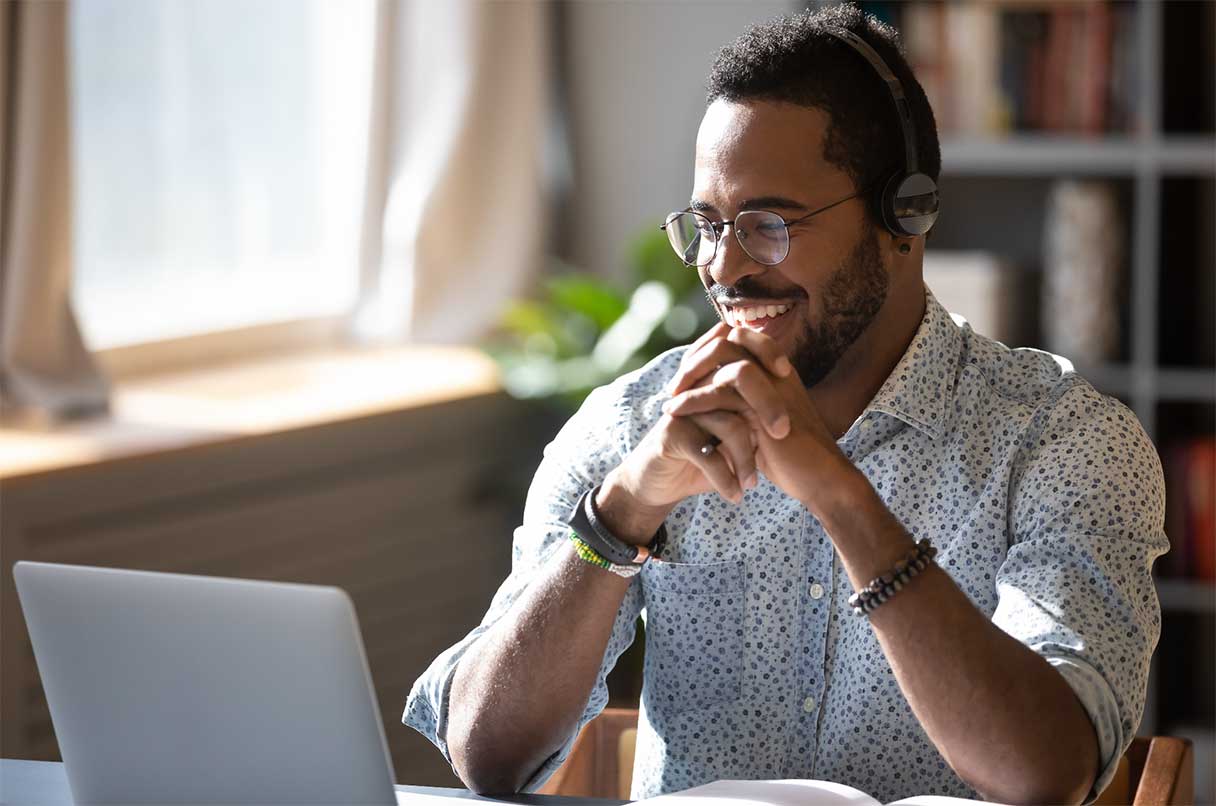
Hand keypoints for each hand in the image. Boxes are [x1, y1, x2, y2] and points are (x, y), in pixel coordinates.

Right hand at [603, 324, 793, 522]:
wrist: (660, 483)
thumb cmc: (704, 456)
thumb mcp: (732, 435)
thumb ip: (754, 416)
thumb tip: (798, 407)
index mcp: (712, 380)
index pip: (741, 348)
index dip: (766, 350)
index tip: (788, 375)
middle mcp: (697, 388)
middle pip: (739, 379)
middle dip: (768, 407)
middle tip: (782, 434)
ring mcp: (683, 410)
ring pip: (729, 424)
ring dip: (746, 458)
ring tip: (753, 484)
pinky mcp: (671, 435)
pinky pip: (708, 454)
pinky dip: (726, 478)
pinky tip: (735, 495)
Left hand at [663, 326, 855, 515]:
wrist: (820, 480)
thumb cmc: (792, 457)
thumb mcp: (762, 423)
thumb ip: (743, 404)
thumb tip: (712, 395)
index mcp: (778, 370)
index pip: (739, 338)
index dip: (709, 349)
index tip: (687, 374)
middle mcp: (776, 370)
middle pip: (729, 338)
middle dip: (696, 357)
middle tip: (675, 384)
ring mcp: (772, 385)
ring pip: (723, 358)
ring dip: (690, 375)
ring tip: (670, 399)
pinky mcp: (764, 407)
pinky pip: (720, 390)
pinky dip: (692, 399)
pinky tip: (674, 412)